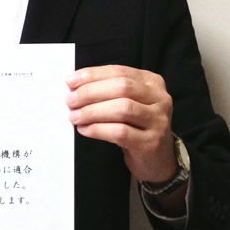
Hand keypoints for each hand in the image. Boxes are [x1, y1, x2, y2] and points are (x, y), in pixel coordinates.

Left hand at [66, 64, 176, 183]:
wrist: (157, 158)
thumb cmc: (136, 125)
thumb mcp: (128, 101)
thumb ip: (108, 91)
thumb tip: (75, 86)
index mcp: (151, 82)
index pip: (119, 71)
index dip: (93, 75)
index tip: (71, 81)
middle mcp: (159, 99)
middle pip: (122, 88)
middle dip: (91, 92)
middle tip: (70, 100)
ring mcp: (158, 121)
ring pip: (122, 109)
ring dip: (92, 112)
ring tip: (75, 116)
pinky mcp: (150, 142)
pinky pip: (121, 132)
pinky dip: (98, 129)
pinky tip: (85, 129)